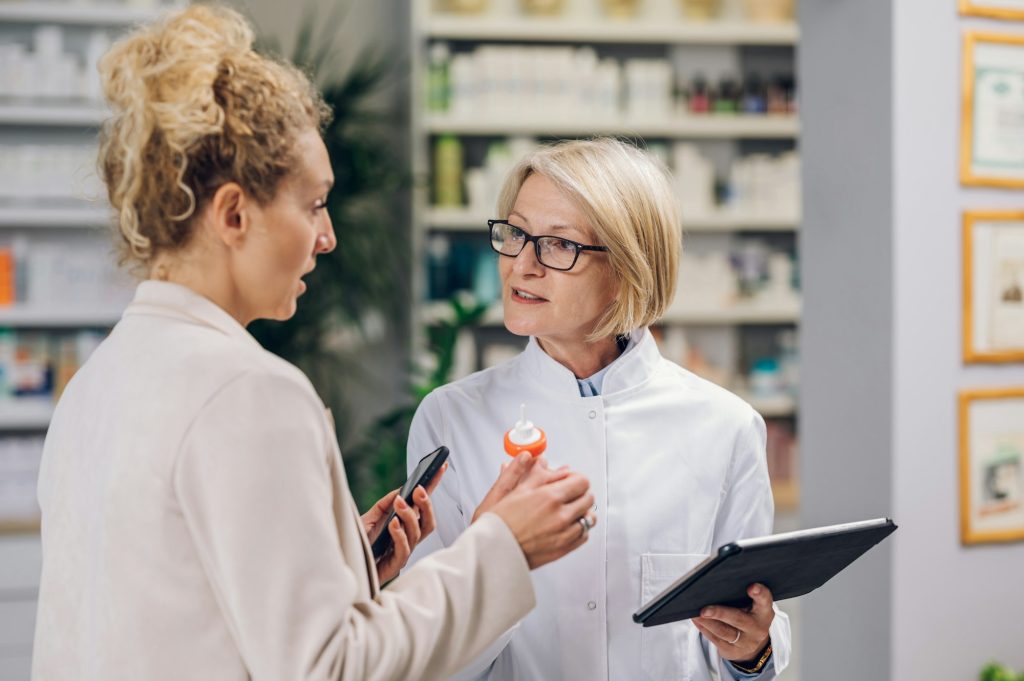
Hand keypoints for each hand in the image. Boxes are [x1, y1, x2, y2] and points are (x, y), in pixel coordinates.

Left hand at [362, 462, 446, 582]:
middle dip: (427, 504)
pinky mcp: (394, 565)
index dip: (434, 487)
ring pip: (418, 533)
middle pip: (429, 522)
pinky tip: (393, 524)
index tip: (441, 466)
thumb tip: (401, 490)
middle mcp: (408, 539)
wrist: (343, 565)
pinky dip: (400, 534)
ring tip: (399, 502)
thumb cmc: (358, 543)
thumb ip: (386, 504)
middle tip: (419, 489)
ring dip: (410, 515)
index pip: (423, 506)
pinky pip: (404, 549)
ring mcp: (403, 553)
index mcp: (405, 527)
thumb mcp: (370, 518)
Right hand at [482, 454, 595, 569]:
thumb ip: (530, 473)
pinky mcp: (563, 549)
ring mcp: (564, 534)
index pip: (582, 482)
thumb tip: (538, 460)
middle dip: (579, 493)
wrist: (492, 552)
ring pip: (589, 518)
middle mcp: (560, 516)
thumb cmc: (498, 524)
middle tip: (566, 494)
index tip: (567, 480)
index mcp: (549, 497)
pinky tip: (566, 526)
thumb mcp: (512, 491)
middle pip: (588, 498)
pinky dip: (579, 529)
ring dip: (581, 512)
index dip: (575, 478)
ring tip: (566, 511)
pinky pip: (584, 536)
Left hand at [692, 583, 774, 662]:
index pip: (764, 601)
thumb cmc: (749, 616)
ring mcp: (746, 642)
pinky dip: (704, 629)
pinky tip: (697, 621)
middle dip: (719, 614)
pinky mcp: (732, 651)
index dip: (759, 593)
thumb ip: (741, 596)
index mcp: (764, 612)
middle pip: (738, 619)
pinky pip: (715, 640)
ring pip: (723, 632)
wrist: (752, 644)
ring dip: (707, 622)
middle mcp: (757, 628)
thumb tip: (716, 586)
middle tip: (705, 610)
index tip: (752, 587)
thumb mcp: (753, 607)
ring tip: (695, 614)